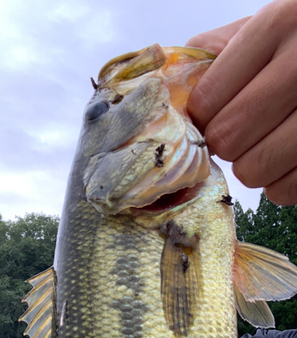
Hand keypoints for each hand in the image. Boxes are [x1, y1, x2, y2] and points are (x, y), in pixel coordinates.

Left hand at [186, 0, 296, 204]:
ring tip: (264, 145)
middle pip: (227, 139)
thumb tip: (171, 91)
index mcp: (279, 26)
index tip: (211, 117)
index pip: (207, 100)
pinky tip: (287, 161)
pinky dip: (278, 185)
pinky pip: (285, 192)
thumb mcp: (267, 27)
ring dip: (250, 165)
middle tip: (240, 132)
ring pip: (254, 171)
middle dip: (225, 143)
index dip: (202, 118)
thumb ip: (215, 52)